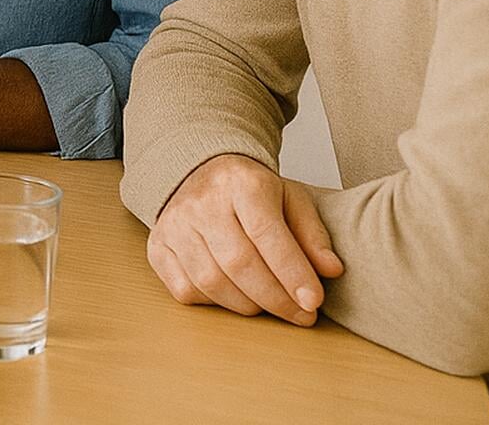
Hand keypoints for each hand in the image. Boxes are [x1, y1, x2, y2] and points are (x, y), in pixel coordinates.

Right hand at [148, 154, 343, 325]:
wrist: (201, 173)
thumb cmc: (251, 192)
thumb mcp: (291, 199)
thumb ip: (313, 235)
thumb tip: (331, 270)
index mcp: (241, 184)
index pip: (267, 234)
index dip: (292, 273)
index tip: (313, 301)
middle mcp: (202, 202)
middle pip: (239, 263)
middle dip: (275, 298)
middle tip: (301, 315)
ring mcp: (174, 225)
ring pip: (211, 281)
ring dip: (249, 305)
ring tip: (271, 305)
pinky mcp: (158, 247)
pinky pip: (185, 289)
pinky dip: (214, 303)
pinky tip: (234, 295)